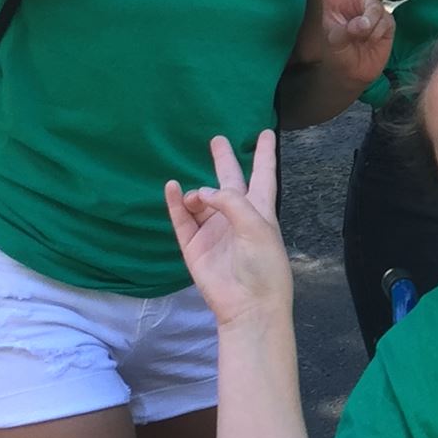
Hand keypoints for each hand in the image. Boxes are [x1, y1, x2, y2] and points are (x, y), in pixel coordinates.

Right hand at [165, 131, 290, 329]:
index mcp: (260, 211)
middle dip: (224, 160)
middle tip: (216, 139)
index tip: (264, 133)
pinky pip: (181, 219)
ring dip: (197, 193)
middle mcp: (236, 217)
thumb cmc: (263, 265)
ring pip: (201, 200)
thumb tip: (203, 192)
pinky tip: (173, 187)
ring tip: (198, 197)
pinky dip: (175, 203)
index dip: (263, 155)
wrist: (248, 304)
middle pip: (229, 181)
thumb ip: (232, 202)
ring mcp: (214, 230)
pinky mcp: (194, 245)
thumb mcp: (257, 226)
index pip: (263, 175)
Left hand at [308, 0, 393, 89]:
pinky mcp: (388, 20)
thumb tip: (366, 24)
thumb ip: (346, 30)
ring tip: (359, 39)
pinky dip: (374, 34)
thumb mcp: (333, 40)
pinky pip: (382, 22)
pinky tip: (371, 41)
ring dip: (365, 28)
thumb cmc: (338, 52)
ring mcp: (373, 6)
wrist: (354, 71)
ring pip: (373, 9)